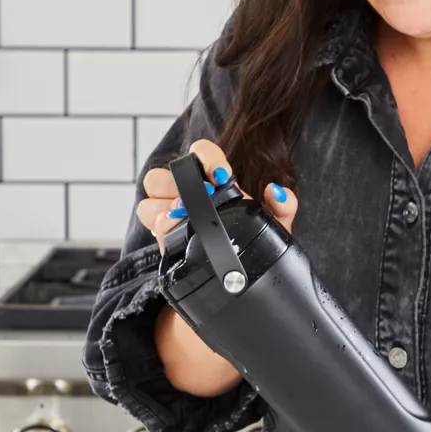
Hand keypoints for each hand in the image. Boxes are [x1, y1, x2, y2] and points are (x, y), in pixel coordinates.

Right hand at [135, 138, 298, 252]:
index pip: (199, 153)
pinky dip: (164, 232)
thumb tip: (276, 192)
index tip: (220, 174)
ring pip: (147, 204)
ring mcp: (171, 220)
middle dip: (174, 184)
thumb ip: (283, 206)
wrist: (244, 278)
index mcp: (211, 182)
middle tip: (201, 199)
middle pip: (158, 177)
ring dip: (164, 210)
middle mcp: (185, 196)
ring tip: (187, 218)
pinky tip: (182, 238)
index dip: (205, 157)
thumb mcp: (275, 224)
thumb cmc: (257, 240)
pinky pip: (153, 232)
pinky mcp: (166, 243)